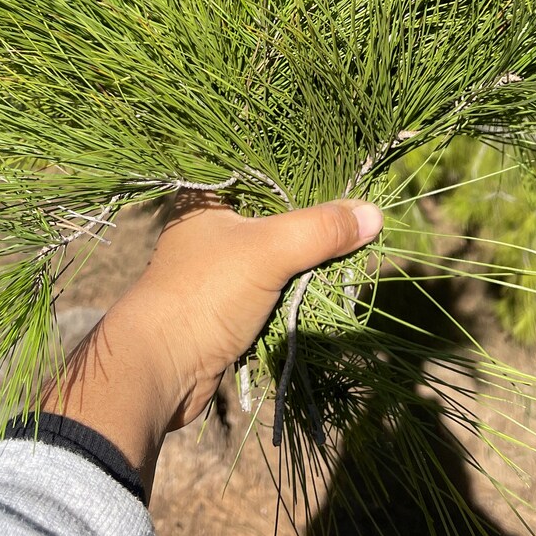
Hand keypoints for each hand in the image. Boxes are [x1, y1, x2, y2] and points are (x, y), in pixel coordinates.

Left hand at [40, 198, 382, 497]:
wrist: (159, 369)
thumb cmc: (203, 293)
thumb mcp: (268, 250)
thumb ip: (320, 230)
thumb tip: (375, 213)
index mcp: (207, 193)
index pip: (264, 165)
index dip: (304, 166)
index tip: (348, 167)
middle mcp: (212, 221)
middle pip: (276, 207)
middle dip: (315, 215)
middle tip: (361, 210)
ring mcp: (220, 262)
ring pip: (278, 245)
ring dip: (310, 252)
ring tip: (355, 239)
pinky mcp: (229, 297)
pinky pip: (275, 278)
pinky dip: (300, 280)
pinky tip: (330, 275)